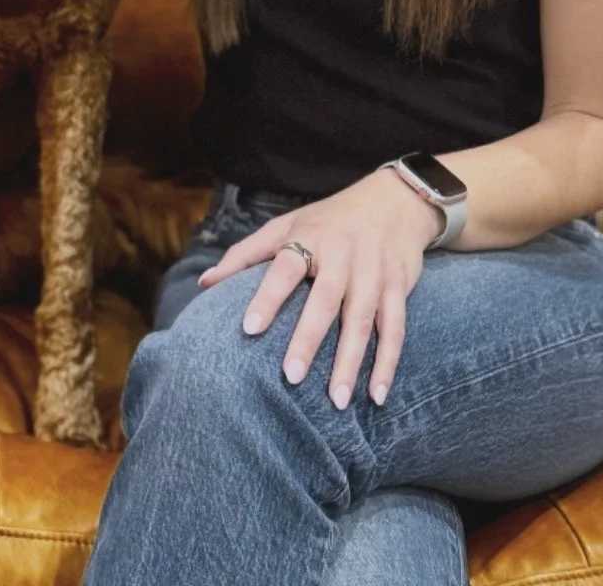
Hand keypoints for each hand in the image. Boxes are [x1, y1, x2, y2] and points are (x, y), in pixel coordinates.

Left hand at [196, 169, 443, 409]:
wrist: (393, 201)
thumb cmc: (328, 220)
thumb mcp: (287, 225)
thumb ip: (246, 254)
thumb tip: (204, 283)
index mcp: (309, 237)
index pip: (285, 267)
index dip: (267, 296)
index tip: (248, 329)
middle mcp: (343, 254)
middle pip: (326, 298)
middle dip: (310, 338)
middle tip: (291, 376)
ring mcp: (373, 271)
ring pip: (363, 318)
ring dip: (351, 361)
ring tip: (337, 401)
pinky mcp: (398, 286)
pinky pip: (395, 328)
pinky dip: (388, 362)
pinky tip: (377, 396)